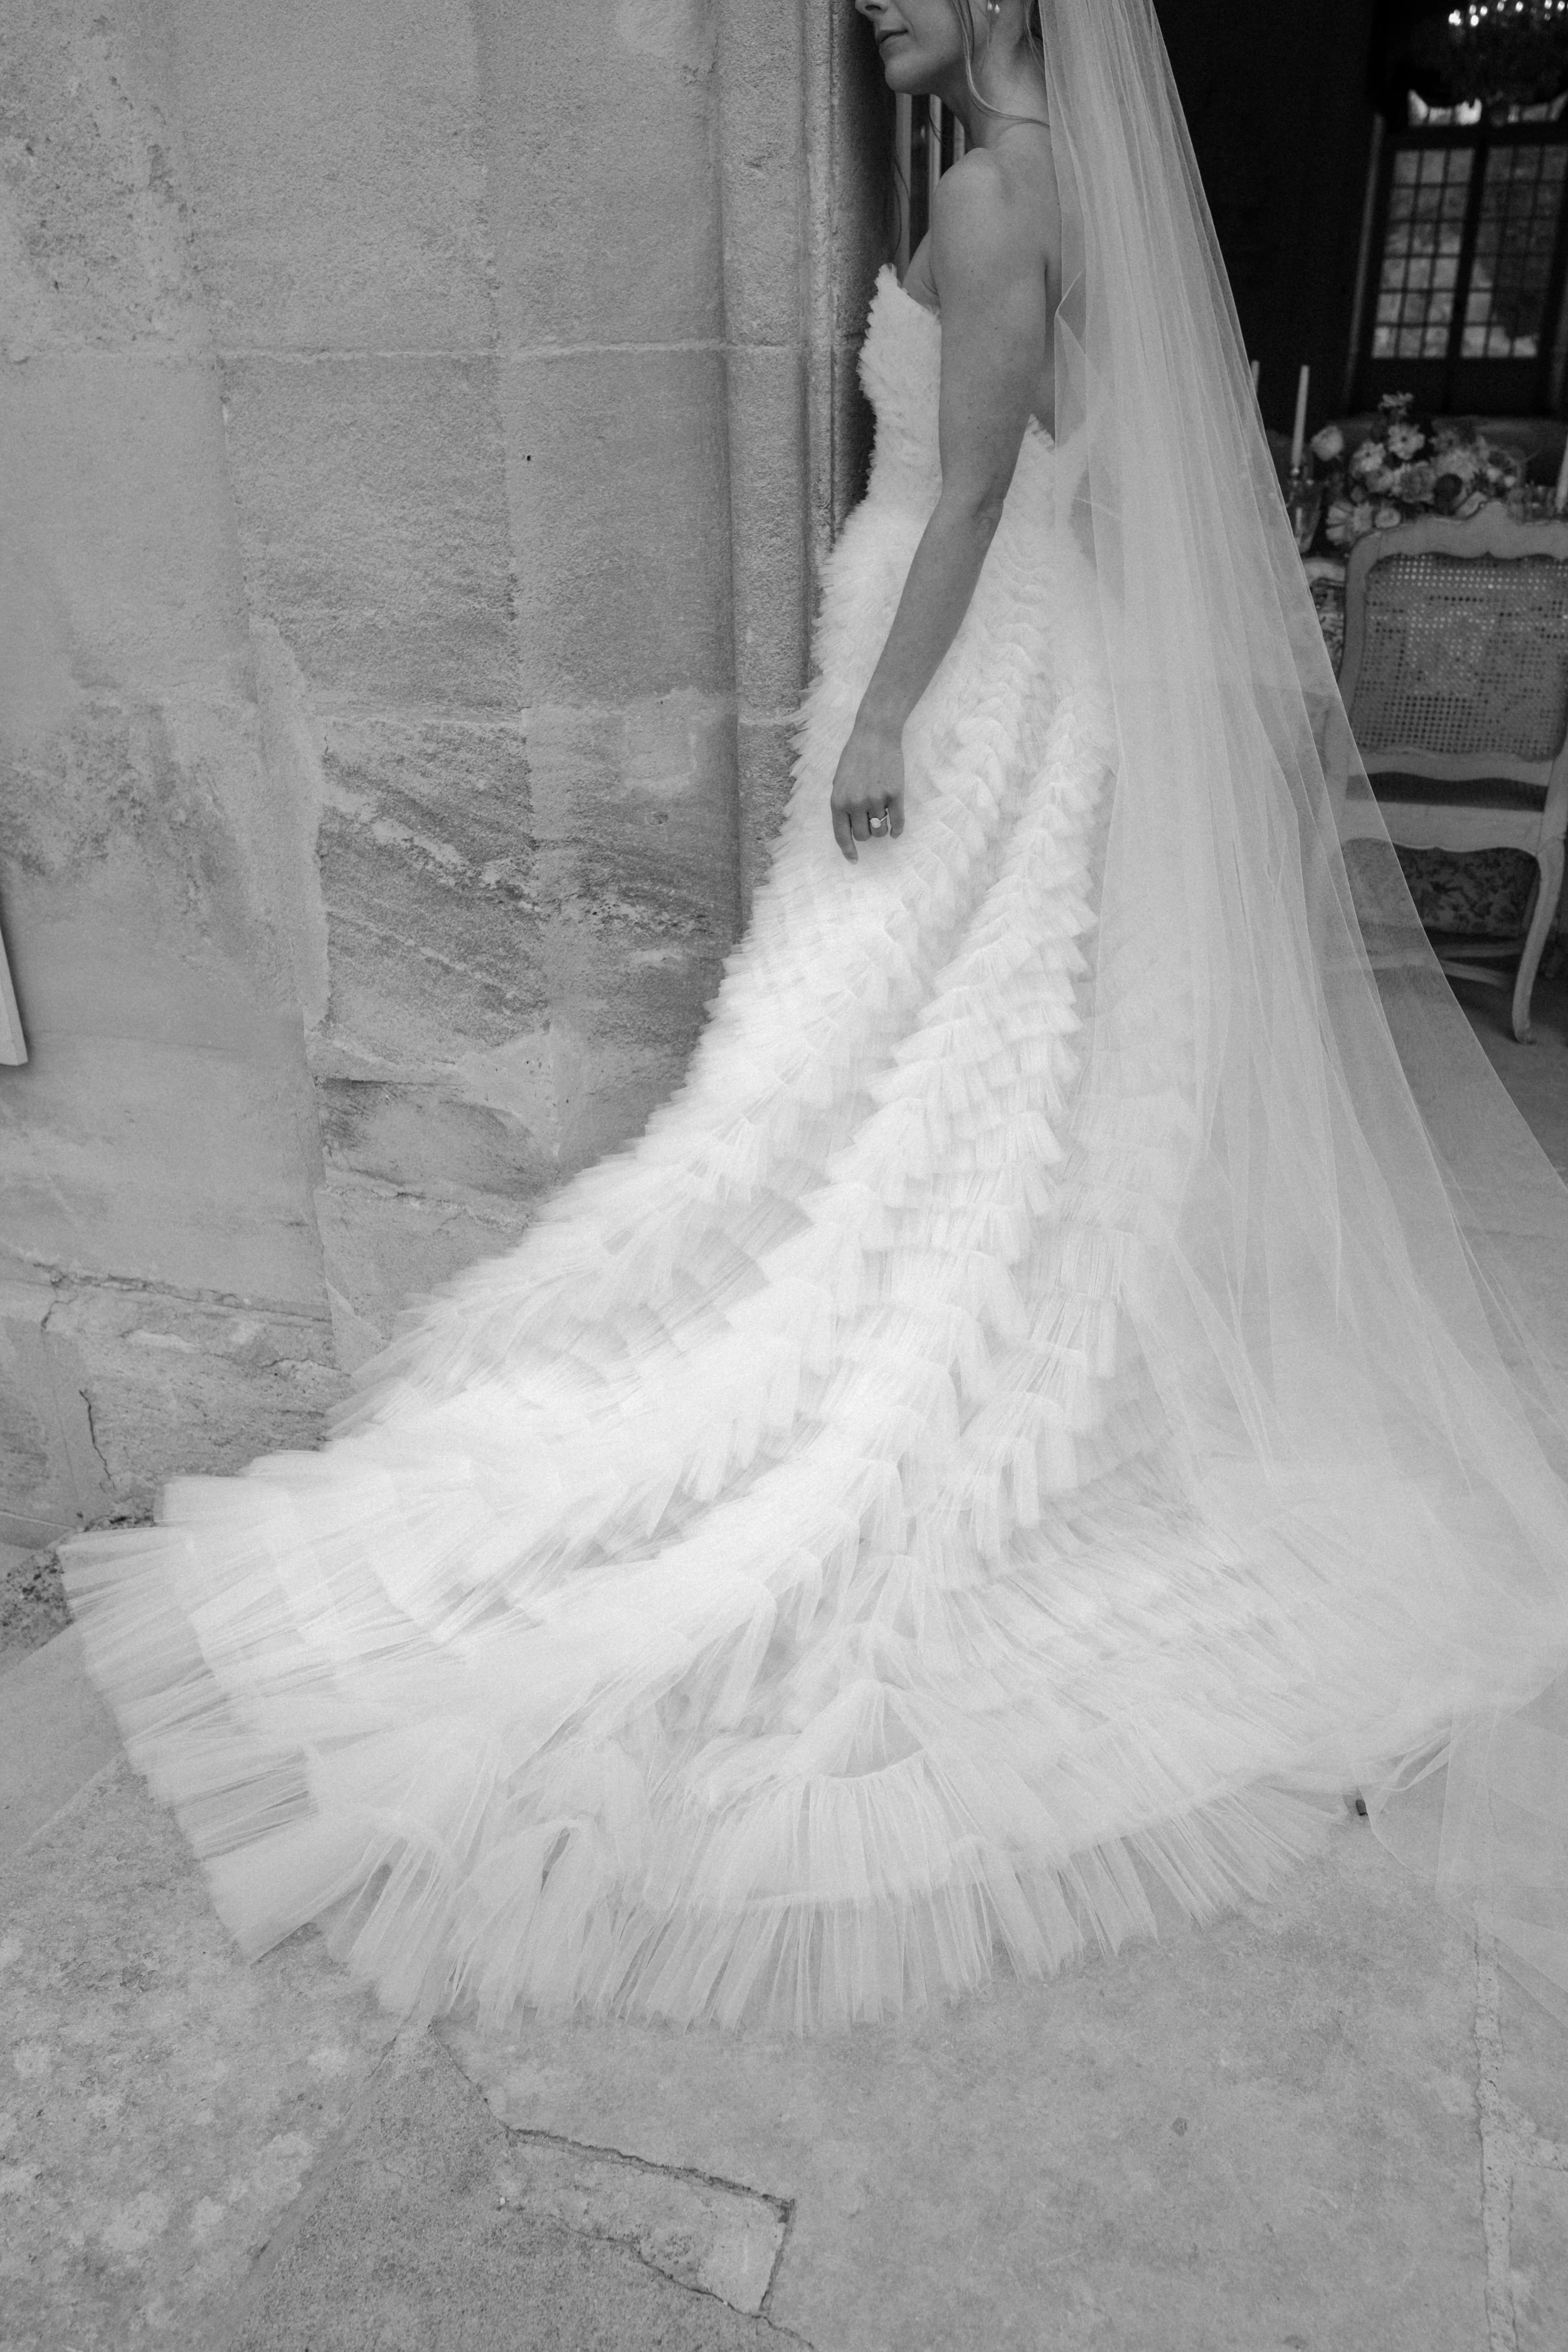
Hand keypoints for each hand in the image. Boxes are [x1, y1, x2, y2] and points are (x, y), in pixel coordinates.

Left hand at [830, 715, 905, 861]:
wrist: (875, 736)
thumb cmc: (854, 757)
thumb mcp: (839, 781)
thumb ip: (842, 803)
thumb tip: (849, 827)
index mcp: (838, 801)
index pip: (842, 835)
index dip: (848, 850)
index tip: (854, 860)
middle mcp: (856, 803)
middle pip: (863, 836)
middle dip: (866, 833)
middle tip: (870, 823)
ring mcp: (876, 800)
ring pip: (880, 831)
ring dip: (881, 830)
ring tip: (881, 819)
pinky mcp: (895, 795)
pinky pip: (897, 822)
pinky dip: (897, 829)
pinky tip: (896, 830)